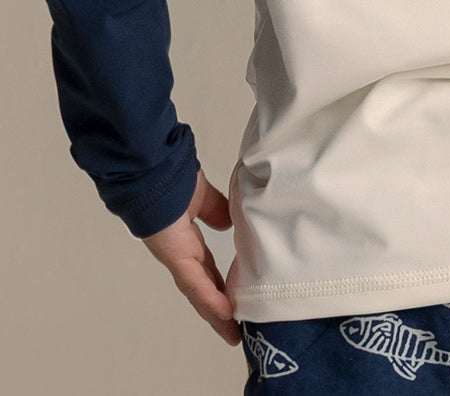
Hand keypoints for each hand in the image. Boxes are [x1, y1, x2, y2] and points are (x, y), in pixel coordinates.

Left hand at [141, 167, 241, 345]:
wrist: (155, 173)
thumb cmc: (175, 179)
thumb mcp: (203, 197)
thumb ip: (215, 210)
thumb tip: (228, 223)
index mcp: (186, 241)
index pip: (206, 271)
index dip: (219, 288)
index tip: (235, 303)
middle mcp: (180, 254)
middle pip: (202, 290)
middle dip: (218, 311)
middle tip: (234, 333)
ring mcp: (176, 258)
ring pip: (198, 293)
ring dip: (215, 315)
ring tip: (232, 334)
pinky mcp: (174, 255)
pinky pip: (194, 282)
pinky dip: (209, 298)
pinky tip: (225, 313)